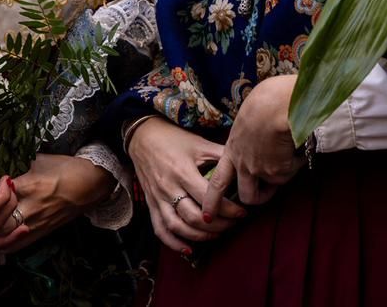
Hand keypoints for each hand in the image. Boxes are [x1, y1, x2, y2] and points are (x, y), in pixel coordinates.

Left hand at [0, 153, 111, 252]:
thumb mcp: (41, 159)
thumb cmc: (66, 168)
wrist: (91, 185)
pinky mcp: (42, 232)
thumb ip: (20, 167)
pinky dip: (2, 245)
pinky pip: (18, 244)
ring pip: (5, 236)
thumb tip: (2, 171)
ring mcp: (37, 223)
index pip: (0, 193)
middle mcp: (32, 208)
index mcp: (31, 185)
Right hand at [129, 117, 246, 253]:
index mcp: (183, 171)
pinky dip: (174, 243)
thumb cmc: (174, 138)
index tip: (242, 212)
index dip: (228, 209)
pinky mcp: (151, 204)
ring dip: (200, 236)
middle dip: (218, 225)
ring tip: (217, 234)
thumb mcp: (199, 143)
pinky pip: (160, 229)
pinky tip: (189, 249)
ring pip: (178, 227)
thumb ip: (220, 155)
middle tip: (233, 224)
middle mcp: (169, 187)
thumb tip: (243, 164)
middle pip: (194, 217)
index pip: (208, 198)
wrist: (143, 137)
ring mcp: (158, 198)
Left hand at [202, 75, 300, 215]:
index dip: (212, 201)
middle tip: (265, 194)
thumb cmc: (265, 101)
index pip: (217, 182)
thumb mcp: (248, 117)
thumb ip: (249, 132)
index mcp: (232, 149)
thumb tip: (257, 132)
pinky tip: (298, 146)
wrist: (278, 105)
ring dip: (279, 181)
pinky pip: (290, 173)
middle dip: (256, 199)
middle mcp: (243, 164)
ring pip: (270, 189)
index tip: (207, 217)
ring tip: (289, 159)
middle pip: (246, 196)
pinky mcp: (279, 173)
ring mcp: (261, 171)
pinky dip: (295, 164)